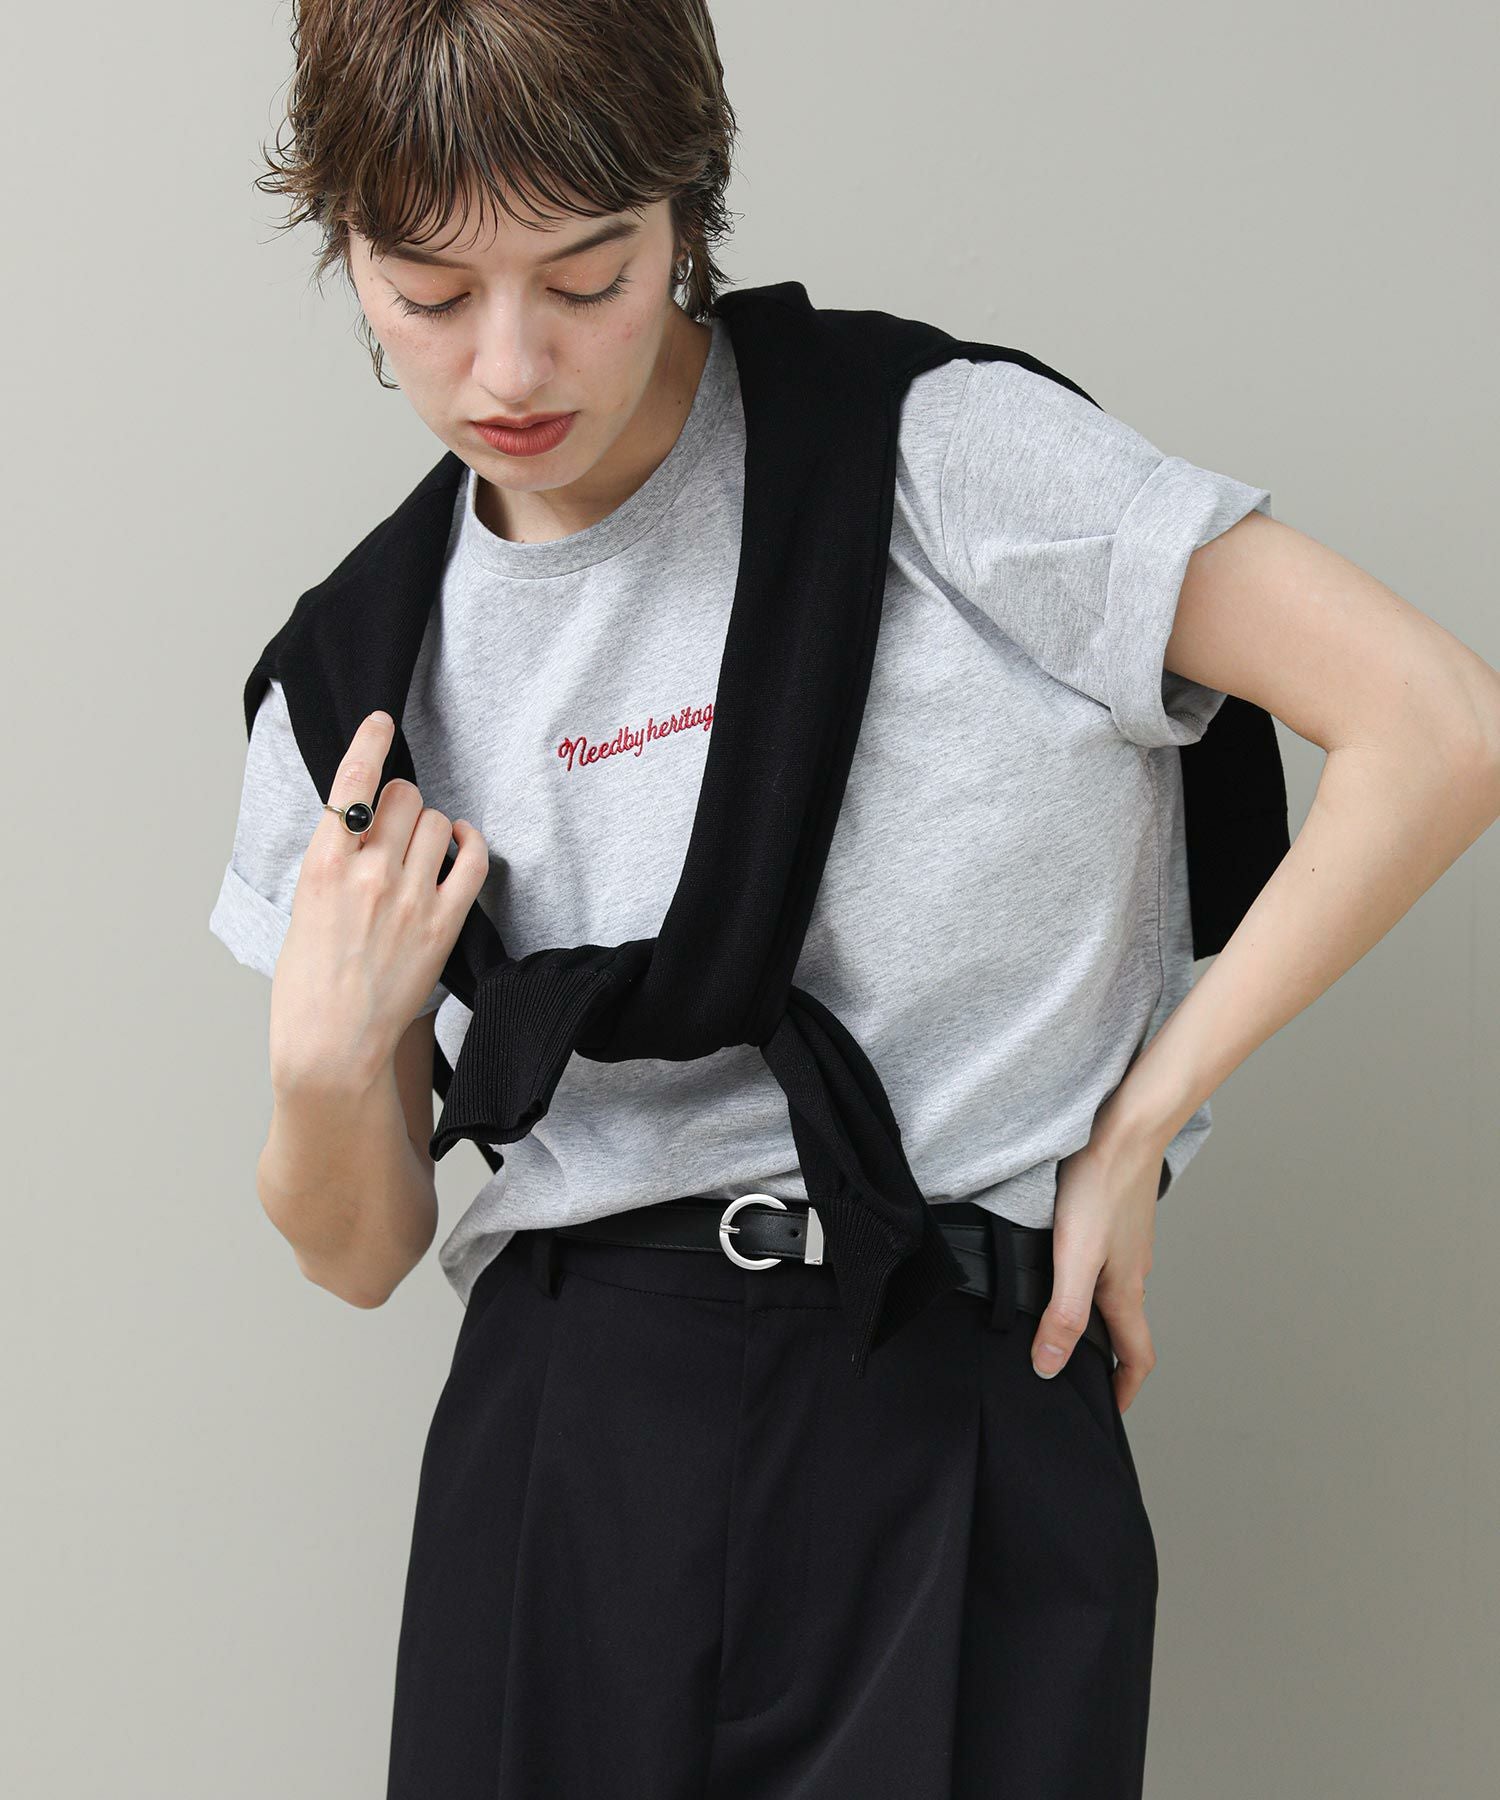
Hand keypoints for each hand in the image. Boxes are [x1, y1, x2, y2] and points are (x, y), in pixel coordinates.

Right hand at [269, 711, 489, 1092]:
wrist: (331, 1045)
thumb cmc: (308, 986)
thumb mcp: (303, 908)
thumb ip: (333, 864)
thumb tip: (361, 832)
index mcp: (322, 865)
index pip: (351, 784)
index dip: (370, 745)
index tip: (381, 722)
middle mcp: (368, 873)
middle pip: (405, 797)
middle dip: (403, 801)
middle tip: (397, 822)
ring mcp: (409, 897)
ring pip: (438, 822)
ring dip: (432, 826)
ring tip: (421, 850)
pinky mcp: (443, 923)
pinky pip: (472, 859)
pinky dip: (471, 843)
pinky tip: (463, 844)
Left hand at [1028, 1127, 1163, 1413]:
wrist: (1125, 1129)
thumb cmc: (1099, 1188)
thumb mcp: (1074, 1258)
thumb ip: (1065, 1314)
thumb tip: (1051, 1366)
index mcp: (1125, 1290)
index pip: (1137, 1356)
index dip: (1125, 1389)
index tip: (1110, 1407)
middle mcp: (1134, 1271)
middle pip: (1128, 1328)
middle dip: (1110, 1357)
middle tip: (1079, 1370)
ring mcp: (1130, 1244)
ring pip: (1118, 1293)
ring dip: (1099, 1316)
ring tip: (1064, 1321)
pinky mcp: (1118, 1219)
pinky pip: (1110, 1262)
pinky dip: (1093, 1280)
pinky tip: (1065, 1264)